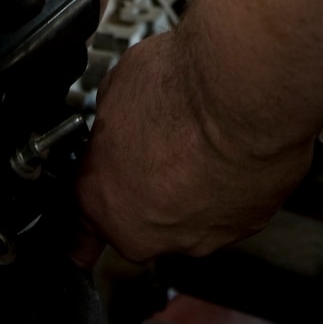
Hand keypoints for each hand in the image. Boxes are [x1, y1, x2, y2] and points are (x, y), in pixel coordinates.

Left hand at [72, 27, 310, 265]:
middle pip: (137, 221)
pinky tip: (229, 148)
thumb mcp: (116, 87)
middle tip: (161, 145)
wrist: (242, 93)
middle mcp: (146, 233)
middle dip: (146, 189)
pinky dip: (226, 186)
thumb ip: (111, 121)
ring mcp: (195, 236)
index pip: (80, 231)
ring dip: (188, 188)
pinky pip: (226, 211)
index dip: (92, 211)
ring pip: (184, 219)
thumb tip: (120, 116)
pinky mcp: (241, 229)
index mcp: (102, 201)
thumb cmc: (180, 90)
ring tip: (201, 141)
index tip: (95, 211)